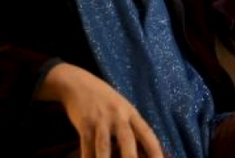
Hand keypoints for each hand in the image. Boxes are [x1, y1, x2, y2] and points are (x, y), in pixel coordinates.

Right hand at [36, 63, 163, 157]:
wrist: (79, 83)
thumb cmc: (104, 100)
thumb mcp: (122, 108)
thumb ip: (131, 127)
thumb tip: (143, 152)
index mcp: (131, 113)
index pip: (147, 133)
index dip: (155, 150)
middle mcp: (118, 116)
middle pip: (128, 140)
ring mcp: (100, 120)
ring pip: (104, 146)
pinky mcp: (84, 123)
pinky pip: (86, 146)